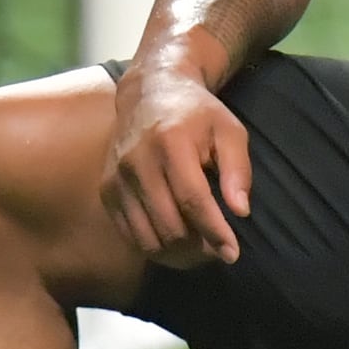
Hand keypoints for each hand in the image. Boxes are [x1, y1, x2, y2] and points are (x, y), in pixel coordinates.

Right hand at [102, 61, 249, 266]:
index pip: (193, 200)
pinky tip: (176, 242)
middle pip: (169, 224)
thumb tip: (241, 212)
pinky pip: (129, 234)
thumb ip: (238, 169)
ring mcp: (117, 179)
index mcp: (170, 143)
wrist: (149, 94)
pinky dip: (154, 247)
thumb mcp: (229, 130)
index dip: (214, 232)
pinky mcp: (107, 191)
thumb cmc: (198, 114)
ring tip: (201, 250)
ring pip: (147, 237)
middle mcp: (137, 162)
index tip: (233, 254)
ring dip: (176, 254)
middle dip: (198, 248)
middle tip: (219, 251)